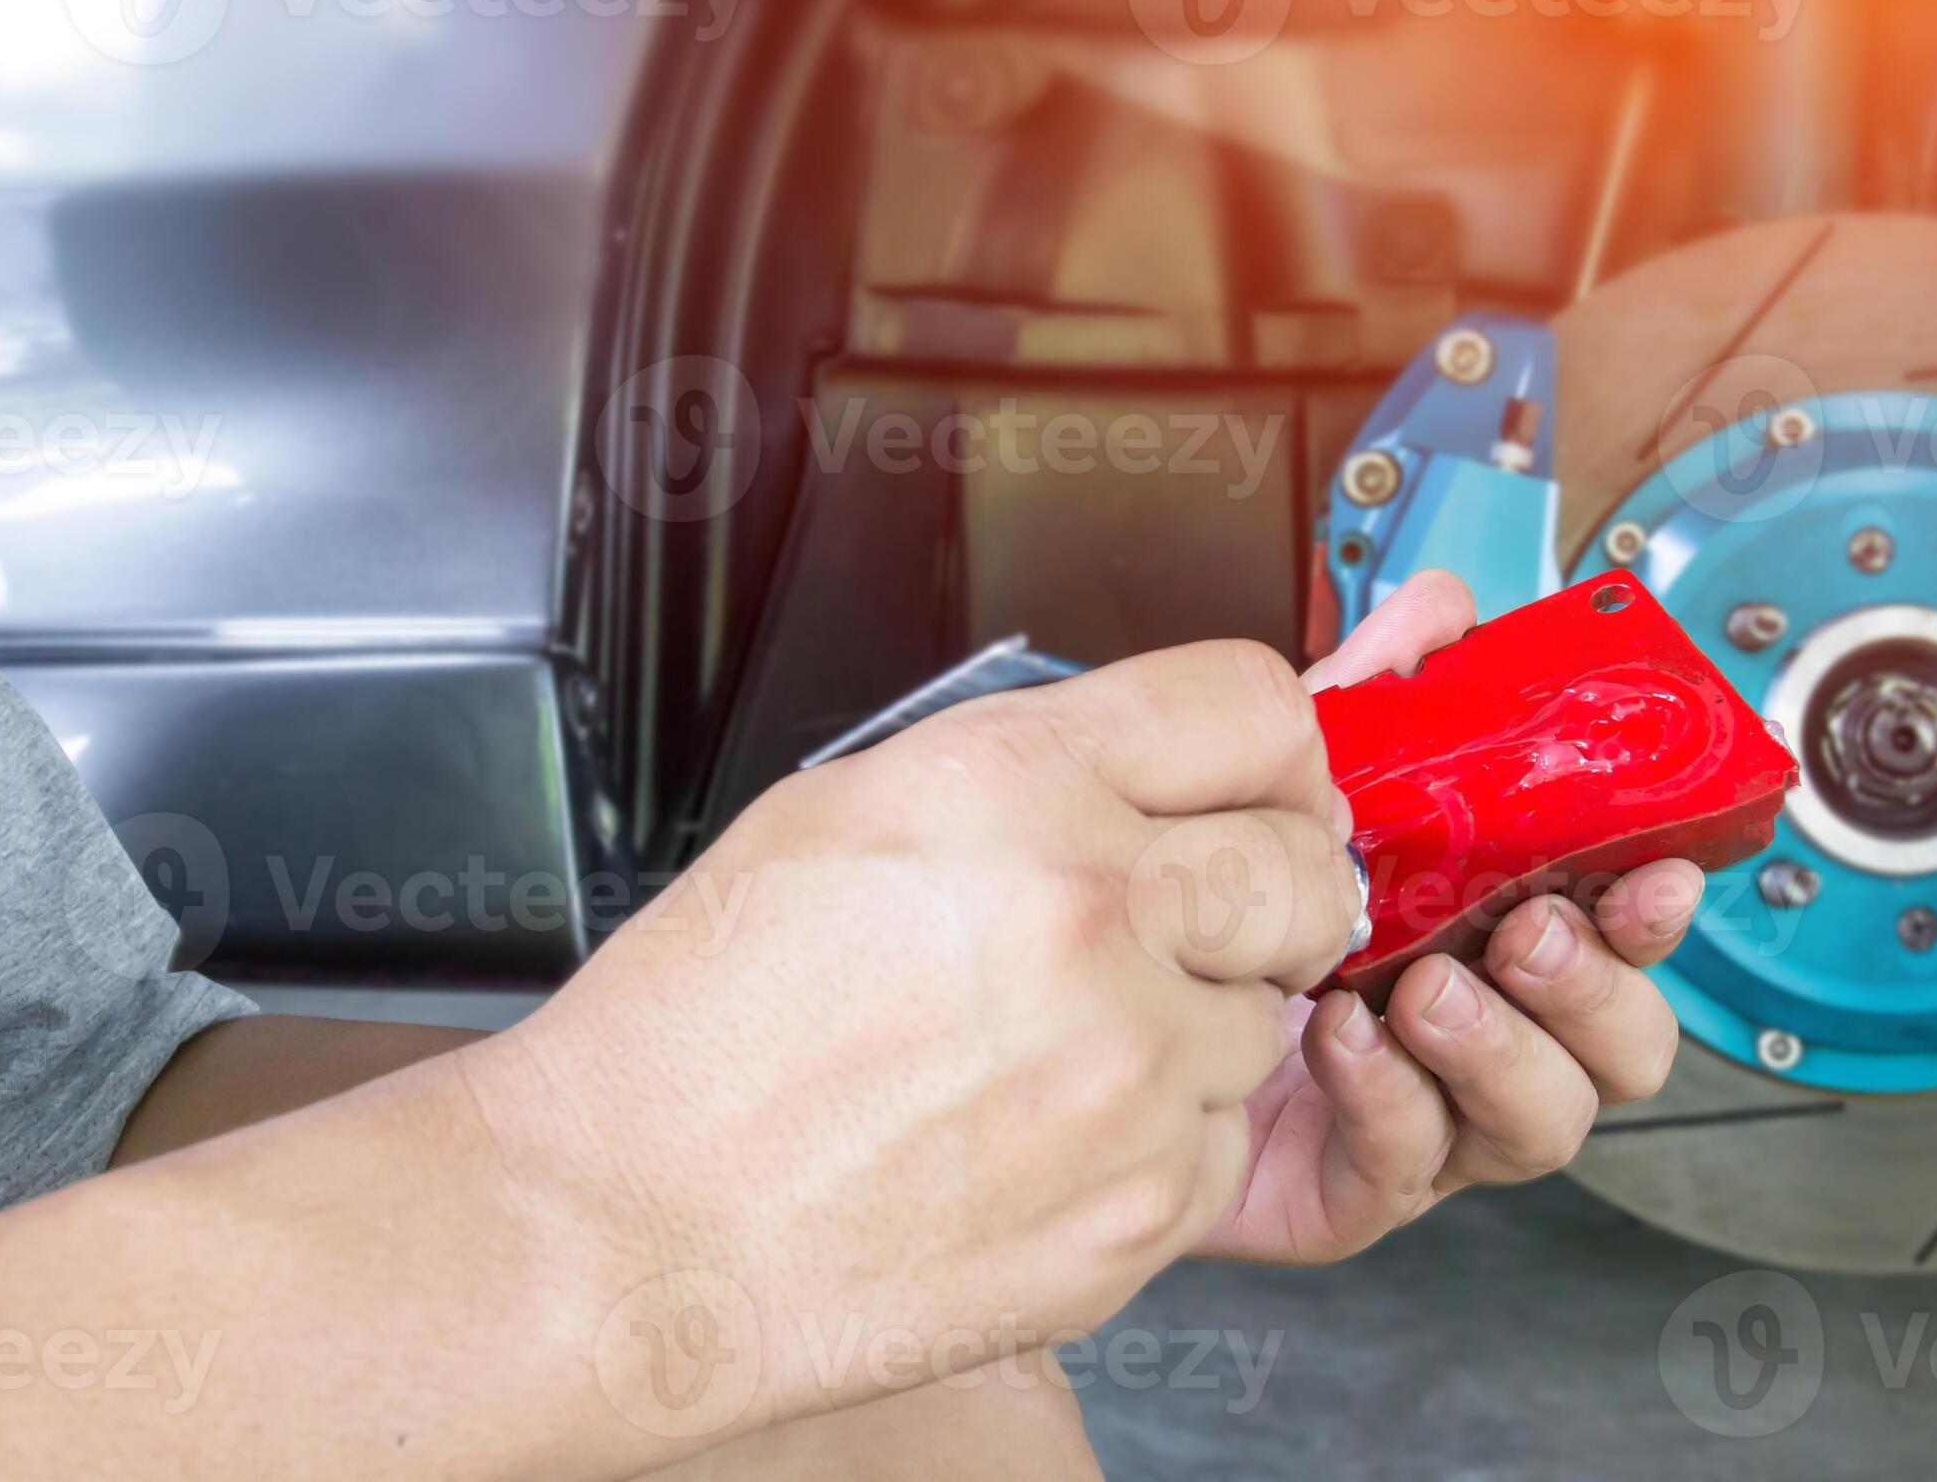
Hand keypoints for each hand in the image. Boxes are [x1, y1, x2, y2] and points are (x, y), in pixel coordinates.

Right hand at [467, 639, 1364, 1427]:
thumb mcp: (846, 808)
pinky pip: (1221, 1138)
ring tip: (1064, 1045)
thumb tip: (1168, 763)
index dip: (1272, 750)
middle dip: (1276, 887)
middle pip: (1308, 863)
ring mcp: (1128, 1070)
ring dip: (1202, 1020)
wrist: (628, 1230)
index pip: (1253, 707)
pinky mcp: (1140, 1204)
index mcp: (1011, 786)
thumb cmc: (704, 1030)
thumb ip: (1034, 766)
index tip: (1267, 786)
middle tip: (1211, 919)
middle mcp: (1090, 913)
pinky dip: (1161, 1137)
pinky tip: (1046, 1135)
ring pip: (1267, 1013)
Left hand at [1196, 571, 1702, 1266]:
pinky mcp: (1356, 1188)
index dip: (1657, 909)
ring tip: (1425, 990)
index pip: (1628, 932)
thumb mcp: (1308, 782)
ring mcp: (1437, 1119)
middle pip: (1627, 1046)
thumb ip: (1386, 695)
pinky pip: (1413, 1165)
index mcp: (1505, 930)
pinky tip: (1342, 1041)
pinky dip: (1391, 1098)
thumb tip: (1446, 606)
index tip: (1653, 873)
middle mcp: (1495, 1033)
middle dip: (1592, 988)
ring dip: (1502, 1048)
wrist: (1098, 1006)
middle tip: (1525, 933)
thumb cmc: (1227, 900)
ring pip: (1544, 1123)